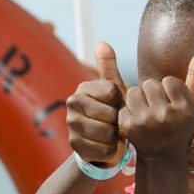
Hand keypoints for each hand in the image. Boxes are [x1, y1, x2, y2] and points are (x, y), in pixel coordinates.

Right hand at [66, 42, 126, 165]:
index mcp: (83, 88)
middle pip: (112, 114)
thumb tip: (102, 43)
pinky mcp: (75, 145)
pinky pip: (104, 149)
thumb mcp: (113, 90)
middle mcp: (72, 103)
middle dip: (119, 121)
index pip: (114, 93)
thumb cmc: (109, 112)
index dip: (122, 102)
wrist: (99, 141)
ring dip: (116, 136)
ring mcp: (71, 124)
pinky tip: (106, 145)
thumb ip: (109, 68)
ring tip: (111, 134)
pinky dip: (110, 150)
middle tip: (115, 122)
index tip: (116, 106)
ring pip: (108, 133)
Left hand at [118, 47, 193, 161]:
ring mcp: (145, 122)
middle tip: (157, 109)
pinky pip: (123, 104)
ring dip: (138, 99)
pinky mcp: (128, 126)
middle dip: (151, 93)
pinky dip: (127, 110)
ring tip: (146, 113)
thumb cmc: (180, 124)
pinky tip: (136, 121)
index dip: (168, 90)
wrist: (162, 155)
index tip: (171, 105)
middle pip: (149, 84)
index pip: (169, 80)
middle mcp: (165, 116)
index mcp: (184, 109)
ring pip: (134, 92)